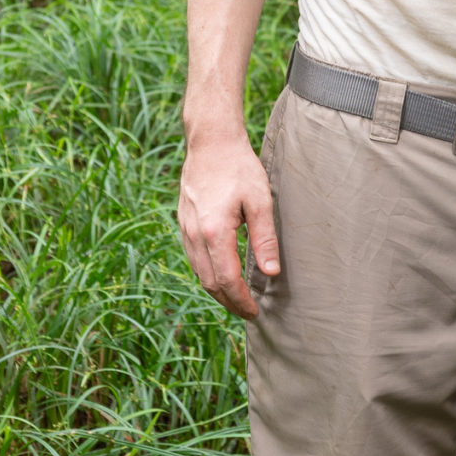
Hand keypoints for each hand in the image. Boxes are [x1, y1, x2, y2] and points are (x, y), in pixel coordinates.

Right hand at [178, 130, 279, 320]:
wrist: (210, 142)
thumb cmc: (239, 168)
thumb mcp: (260, 201)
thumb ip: (265, 239)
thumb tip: (271, 273)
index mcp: (214, 232)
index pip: (227, 280)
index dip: (241, 301)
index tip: (255, 312)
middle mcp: (194, 235)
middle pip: (209, 283)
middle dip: (229, 302)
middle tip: (248, 313)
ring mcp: (185, 229)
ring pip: (198, 273)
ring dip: (217, 291)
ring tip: (237, 299)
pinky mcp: (184, 223)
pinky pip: (194, 258)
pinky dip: (208, 274)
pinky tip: (222, 275)